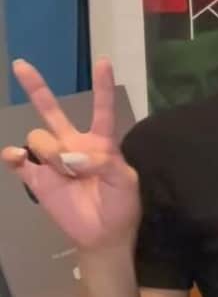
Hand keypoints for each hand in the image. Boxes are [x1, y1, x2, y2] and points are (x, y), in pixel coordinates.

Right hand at [2, 58, 140, 249]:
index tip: (104, 61)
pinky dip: (13, 156)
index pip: (102, 109)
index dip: (102, 86)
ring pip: (39, 138)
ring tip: (67, 173)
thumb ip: (103, 163)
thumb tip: (71, 157)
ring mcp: (52, 161)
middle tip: (21, 65)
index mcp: (101, 142)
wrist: (104, 234)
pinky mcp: (36, 178)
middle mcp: (74, 145)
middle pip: (52, 111)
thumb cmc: (121, 204)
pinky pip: (17, 160)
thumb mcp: (124, 181)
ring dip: (51, 153)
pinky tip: (17, 159)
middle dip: (36, 88)